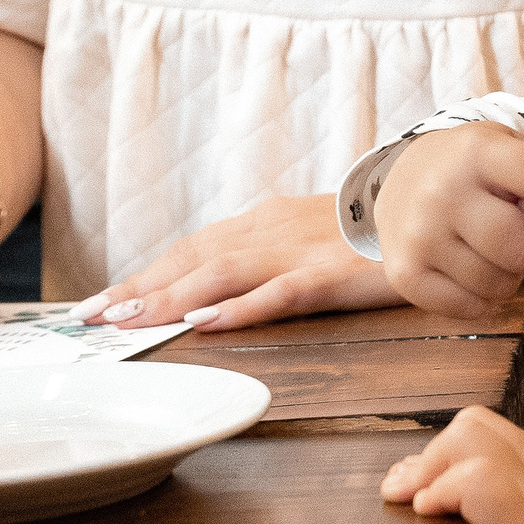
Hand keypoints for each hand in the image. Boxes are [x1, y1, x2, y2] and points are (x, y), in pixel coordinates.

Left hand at [81, 194, 403, 331]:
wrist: (433, 200)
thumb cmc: (374, 228)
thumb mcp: (311, 237)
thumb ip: (270, 257)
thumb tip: (222, 286)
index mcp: (264, 224)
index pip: (190, 251)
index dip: (143, 276)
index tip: (101, 303)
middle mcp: (271, 231)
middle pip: (191, 260)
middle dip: (138, 290)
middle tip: (89, 319)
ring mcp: (300, 251)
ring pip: (221, 274)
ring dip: (169, 299)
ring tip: (129, 323)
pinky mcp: (332, 274)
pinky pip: (278, 292)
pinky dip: (239, 307)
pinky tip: (205, 321)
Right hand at [374, 123, 523, 318]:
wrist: (400, 182)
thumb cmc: (475, 172)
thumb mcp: (510, 155)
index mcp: (477, 153)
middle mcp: (442, 191)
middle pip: (523, 247)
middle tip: (514, 229)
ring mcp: (419, 235)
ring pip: (500, 283)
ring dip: (506, 273)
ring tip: (485, 245)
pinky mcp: (406, 274)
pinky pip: (473, 307)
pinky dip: (481, 295)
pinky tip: (467, 265)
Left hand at [382, 406, 523, 523]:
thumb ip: (482, 521)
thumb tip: (420, 494)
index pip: (490, 434)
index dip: (441, 456)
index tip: (413, 497)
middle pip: (475, 424)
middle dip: (429, 456)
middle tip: (404, 501)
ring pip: (474, 436)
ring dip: (430, 469)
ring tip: (416, 511)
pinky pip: (479, 478)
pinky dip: (443, 491)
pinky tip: (429, 519)